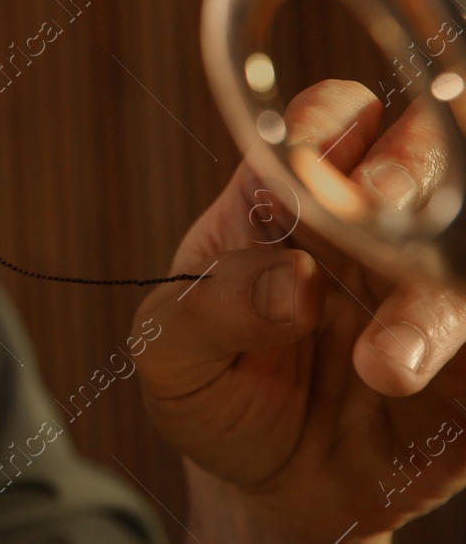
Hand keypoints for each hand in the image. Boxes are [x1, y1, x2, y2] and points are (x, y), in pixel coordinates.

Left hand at [134, 79, 465, 542]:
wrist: (269, 488)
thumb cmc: (215, 393)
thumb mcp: (172, 355)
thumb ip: (214, 307)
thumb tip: (291, 282)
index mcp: (292, 199)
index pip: (328, 119)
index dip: (325, 127)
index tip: (308, 173)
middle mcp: (377, 227)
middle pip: (425, 149)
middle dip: (411, 165)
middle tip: (382, 206)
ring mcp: (432, 285)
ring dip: (437, 295)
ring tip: (382, 366)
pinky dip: (465, 351)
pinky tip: (432, 384)